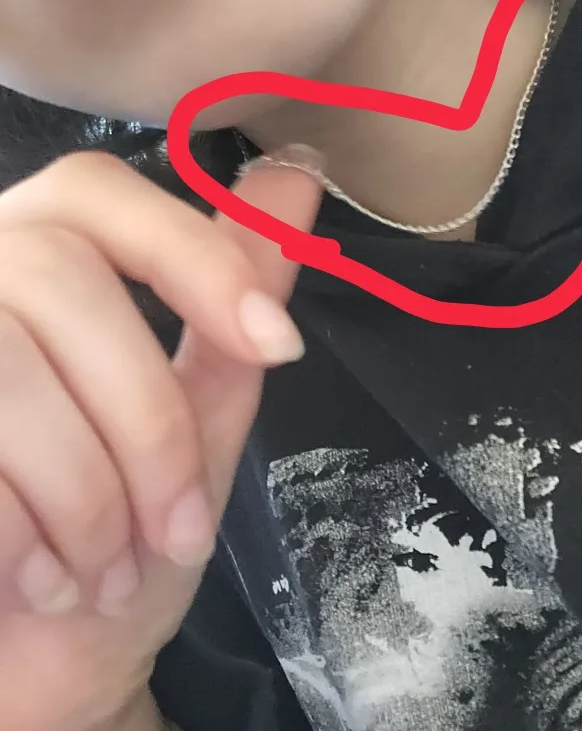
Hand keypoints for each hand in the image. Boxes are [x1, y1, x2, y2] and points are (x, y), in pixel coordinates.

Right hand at [0, 147, 323, 730]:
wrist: (39, 662)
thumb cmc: (126, 541)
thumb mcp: (203, 420)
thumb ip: (236, 304)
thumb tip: (298, 173)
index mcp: (43, 263)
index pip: (102, 193)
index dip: (196, 257)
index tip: (278, 343)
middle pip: (60, 282)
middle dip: (148, 425)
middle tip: (182, 530)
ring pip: (8, 374)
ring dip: (88, 496)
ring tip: (110, 569)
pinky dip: (22, 537)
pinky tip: (42, 582)